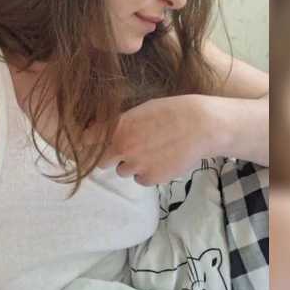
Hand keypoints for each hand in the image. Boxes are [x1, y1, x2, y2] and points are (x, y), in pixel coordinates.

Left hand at [97, 95, 221, 185]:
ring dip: (132, 165)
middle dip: (112, 156)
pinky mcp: (151, 178)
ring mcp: (136, 165)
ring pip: (123, 171)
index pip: (88, 140)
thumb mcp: (141, 110)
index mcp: (118, 127)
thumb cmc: (172, 111)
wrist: (201, 126)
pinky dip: (148, 173)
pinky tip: (161, 160)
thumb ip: (121, 122)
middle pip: (102, 161)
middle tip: (128, 148)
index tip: (94, 143)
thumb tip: (105, 129)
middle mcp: (122, 147)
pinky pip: (141, 180)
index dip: (90, 142)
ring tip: (152, 151)